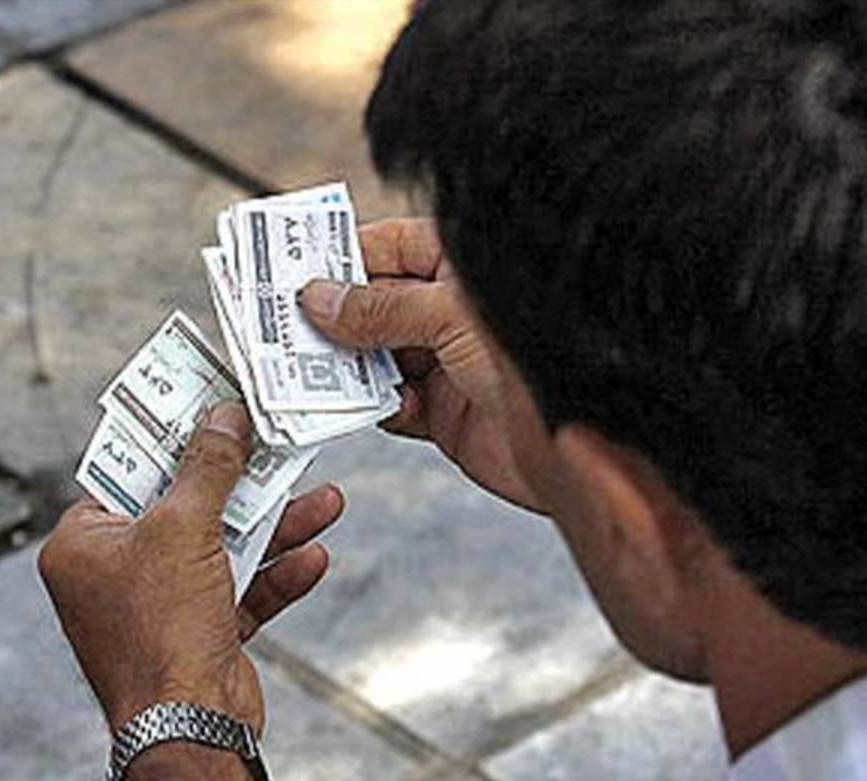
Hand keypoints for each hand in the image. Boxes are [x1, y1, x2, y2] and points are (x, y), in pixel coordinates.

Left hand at [39, 403, 342, 733]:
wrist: (191, 729)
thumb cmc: (160, 631)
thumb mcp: (184, 528)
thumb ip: (208, 468)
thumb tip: (224, 419)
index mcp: (85, 545)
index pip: (130, 472)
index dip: (173, 437)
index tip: (210, 405)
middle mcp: (115, 573)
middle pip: (186, 506)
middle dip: (242, 482)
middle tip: (275, 443)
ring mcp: (159, 606)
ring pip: (222, 547)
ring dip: (274, 526)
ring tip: (323, 498)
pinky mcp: (199, 633)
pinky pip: (241, 589)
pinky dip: (276, 574)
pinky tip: (313, 555)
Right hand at [300, 218, 548, 512]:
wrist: (583, 447)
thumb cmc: (539, 356)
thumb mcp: (449, 317)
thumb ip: (380, 308)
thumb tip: (319, 299)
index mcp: (461, 267)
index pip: (388, 247)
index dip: (341, 257)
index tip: (291, 269)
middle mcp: (451, 311)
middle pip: (374, 304)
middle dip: (332, 316)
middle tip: (283, 324)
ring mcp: (447, 362)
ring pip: (375, 357)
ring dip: (345, 366)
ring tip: (311, 368)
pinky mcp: (445, 413)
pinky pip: (390, 404)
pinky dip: (372, 407)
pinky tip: (367, 406)